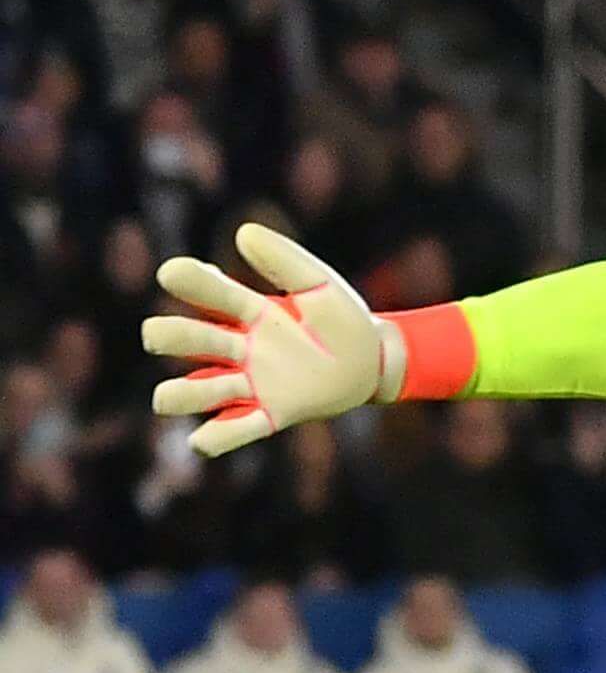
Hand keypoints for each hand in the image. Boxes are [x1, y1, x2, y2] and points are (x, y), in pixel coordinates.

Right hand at [143, 224, 395, 458]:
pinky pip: (230, 432)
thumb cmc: (343, 320)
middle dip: (167, 337)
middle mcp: (237, 348)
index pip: (201, 290)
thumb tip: (242, 232)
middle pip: (181, 340)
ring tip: (169, 396)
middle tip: (162, 336)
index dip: (183, 280)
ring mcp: (250, 383)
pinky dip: (212, 439)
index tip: (174, 273)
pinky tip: (201, 440)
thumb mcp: (320, 284)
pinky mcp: (270, 414)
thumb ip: (285, 260)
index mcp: (245, 310)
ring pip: (192, 392)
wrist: (375, 362)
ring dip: (177, 394)